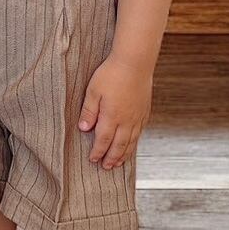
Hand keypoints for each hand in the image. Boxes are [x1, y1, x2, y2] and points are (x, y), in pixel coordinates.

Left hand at [77, 53, 151, 168]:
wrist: (135, 62)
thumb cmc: (112, 73)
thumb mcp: (93, 91)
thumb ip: (89, 111)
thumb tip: (84, 128)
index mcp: (112, 116)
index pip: (103, 140)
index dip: (98, 152)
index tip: (93, 159)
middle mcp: (126, 120)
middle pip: (119, 145)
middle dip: (111, 158)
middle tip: (106, 167)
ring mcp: (137, 116)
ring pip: (131, 141)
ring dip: (124, 154)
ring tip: (118, 162)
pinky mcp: (144, 111)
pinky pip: (140, 132)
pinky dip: (135, 142)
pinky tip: (132, 144)